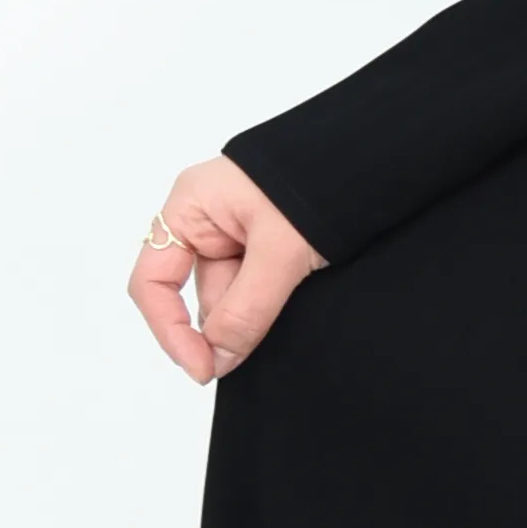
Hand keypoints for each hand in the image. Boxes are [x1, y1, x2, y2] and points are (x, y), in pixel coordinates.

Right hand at [130, 157, 324, 381]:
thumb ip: (246, 308)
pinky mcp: (267, 247)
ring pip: (231, 299)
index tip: (202, 369)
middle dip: (225, 327)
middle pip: (198, 296)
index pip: (152, 282)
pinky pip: (256, 291)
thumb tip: (218, 359)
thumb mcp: (280, 250)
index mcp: (189, 208)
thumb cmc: (321, 180)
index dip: (169, 331)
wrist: (374, 159)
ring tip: (292, 301)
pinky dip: (270, 308)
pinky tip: (294, 308)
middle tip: (255, 350)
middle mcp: (205, 221)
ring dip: (253, 318)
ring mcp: (236, 234)